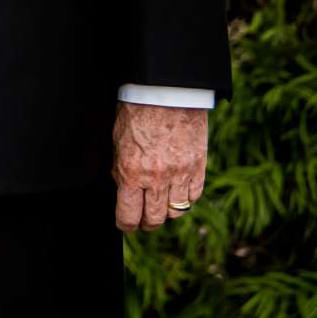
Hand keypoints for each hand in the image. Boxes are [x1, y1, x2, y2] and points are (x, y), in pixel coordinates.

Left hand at [112, 102, 208, 231]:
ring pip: (175, 212)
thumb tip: (123, 189)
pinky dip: (185, 200)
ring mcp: (180, 175)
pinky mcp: (199, 168)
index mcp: (130, 171)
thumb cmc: (136, 111)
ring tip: (159, 209)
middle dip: (145, 224)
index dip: (125, 225)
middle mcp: (156, 178)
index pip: (128, 214)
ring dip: (165, 214)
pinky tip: (177, 194)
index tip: (124, 225)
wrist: (167, 93)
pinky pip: (193, 197)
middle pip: (153, 219)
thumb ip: (120, 168)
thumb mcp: (117, 140)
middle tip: (142, 222)